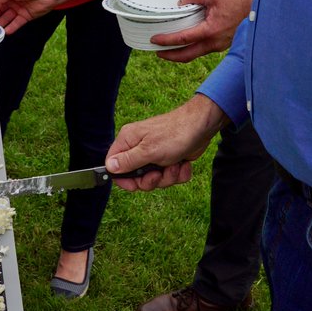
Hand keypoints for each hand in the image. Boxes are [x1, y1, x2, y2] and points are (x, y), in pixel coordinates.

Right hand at [104, 95, 227, 191]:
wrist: (202, 126)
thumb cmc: (175, 134)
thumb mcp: (149, 151)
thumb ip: (127, 161)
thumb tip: (109, 167)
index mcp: (129, 141)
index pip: (114, 164)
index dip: (123, 178)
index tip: (135, 185)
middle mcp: (139, 147)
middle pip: (136, 176)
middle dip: (151, 180)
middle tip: (158, 173)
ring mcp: (155, 154)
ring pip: (154, 178)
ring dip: (167, 177)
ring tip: (175, 165)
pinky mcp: (169, 159)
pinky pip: (168, 176)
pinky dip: (178, 173)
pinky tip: (184, 164)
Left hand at [151, 0, 251, 61]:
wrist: (254, 9)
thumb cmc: (235, 1)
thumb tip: (180, 3)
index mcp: (210, 31)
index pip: (183, 39)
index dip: (167, 41)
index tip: (155, 40)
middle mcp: (214, 42)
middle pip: (187, 56)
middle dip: (170, 56)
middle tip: (157, 52)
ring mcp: (218, 46)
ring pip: (194, 55)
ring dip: (180, 54)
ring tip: (167, 49)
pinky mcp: (220, 45)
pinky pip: (202, 50)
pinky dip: (190, 49)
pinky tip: (184, 43)